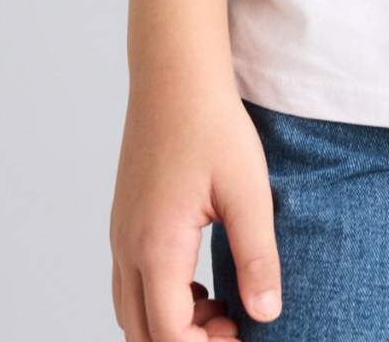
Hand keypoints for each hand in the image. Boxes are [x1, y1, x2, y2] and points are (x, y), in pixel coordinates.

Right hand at [110, 70, 282, 338]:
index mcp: (157, 245)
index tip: (244, 334)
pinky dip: (160, 299)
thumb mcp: (247, 191)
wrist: (175, 72)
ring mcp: (121, 232)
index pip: (168, 333)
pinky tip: (199, 281)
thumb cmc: (212, 124)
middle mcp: (128, 246)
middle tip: (232, 326)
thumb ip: (257, 256)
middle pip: (140, 333)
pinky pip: (131, 282)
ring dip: (170, 323)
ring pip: (130, 310)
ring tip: (220, 305)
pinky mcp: (125, 218)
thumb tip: (266, 314)